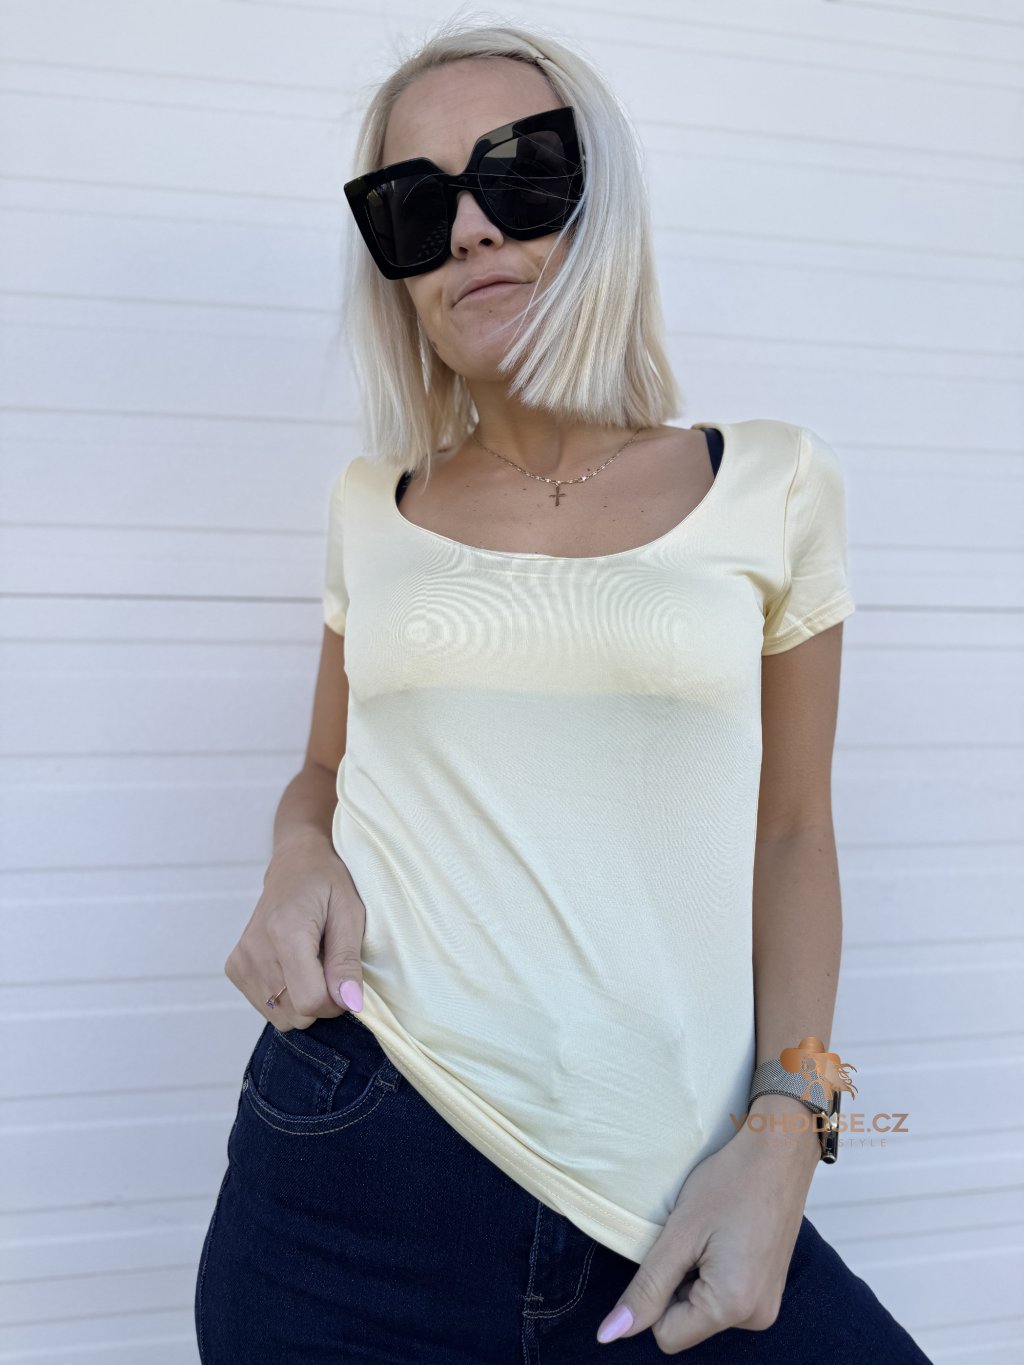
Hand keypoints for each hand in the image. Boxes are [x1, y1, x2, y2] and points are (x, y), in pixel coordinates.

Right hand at [224, 830, 366, 1031]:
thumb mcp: (350, 914)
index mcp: (286, 932)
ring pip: (282, 1017)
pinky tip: (293, 966)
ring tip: (311, 962)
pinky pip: (268, 1007)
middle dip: (322, 1001)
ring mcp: (241, 961)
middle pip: (297, 1014)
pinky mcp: (235, 968)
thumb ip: (347, 961)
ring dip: (304, 1000)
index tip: (345, 979)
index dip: (338, 1001)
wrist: (295, 863)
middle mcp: (255, 950)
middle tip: (328, 964)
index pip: (311, 1001)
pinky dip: (287, 997)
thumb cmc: (328, 884)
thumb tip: (350, 1004)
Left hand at [595, 1100, 818, 1353]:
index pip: (667, 1335)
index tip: (672, 1251)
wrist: (780, 1150)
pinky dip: (714, 1272)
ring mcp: (767, 1305)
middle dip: (678, 1284)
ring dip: (696, 1276)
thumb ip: (646, 1288)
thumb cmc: (731, 1182)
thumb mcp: (679, 1233)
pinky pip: (725, 1297)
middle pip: (687, 1323)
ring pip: (704, 1309)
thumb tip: (610, 1335)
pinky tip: (724, 1237)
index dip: (656, 1295)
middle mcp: (756, 1317)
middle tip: (694, 1237)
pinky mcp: (770, 1289)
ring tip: (711, 1234)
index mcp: (732, 1307)